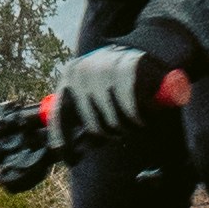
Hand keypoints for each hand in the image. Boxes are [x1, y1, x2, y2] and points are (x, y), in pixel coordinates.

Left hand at [46, 42, 180, 152]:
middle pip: (92, 125)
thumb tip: (77, 145)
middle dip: (109, 134)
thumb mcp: (95, 91)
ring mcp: (103, 69)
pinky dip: (138, 119)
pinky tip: (142, 118)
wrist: (149, 48)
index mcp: (70, 76)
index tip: (70, 159)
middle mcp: (82, 71)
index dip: (63, 141)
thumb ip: (83, 112)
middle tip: (120, 130)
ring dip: (125, 128)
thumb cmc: (120, 78)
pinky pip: (130, 111)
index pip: (59, 115)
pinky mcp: (126, 69)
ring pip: (112, 121)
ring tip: (133, 120)